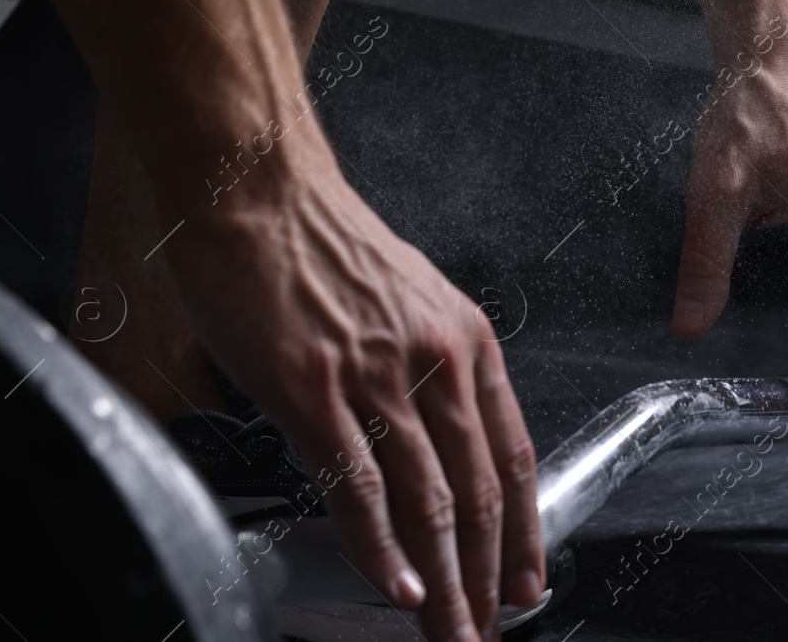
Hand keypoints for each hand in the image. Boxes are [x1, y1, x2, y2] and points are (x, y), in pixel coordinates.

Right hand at [166, 146, 544, 640]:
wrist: (260, 190)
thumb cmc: (324, 242)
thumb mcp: (411, 297)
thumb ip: (433, 363)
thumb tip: (441, 433)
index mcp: (468, 340)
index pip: (514, 456)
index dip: (525, 532)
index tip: (527, 583)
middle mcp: (436, 361)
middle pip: (480, 494)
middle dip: (488, 579)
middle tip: (489, 632)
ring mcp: (376, 378)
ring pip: (430, 503)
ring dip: (444, 584)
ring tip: (450, 635)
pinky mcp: (313, 391)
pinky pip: (358, 489)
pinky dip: (381, 551)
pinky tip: (398, 590)